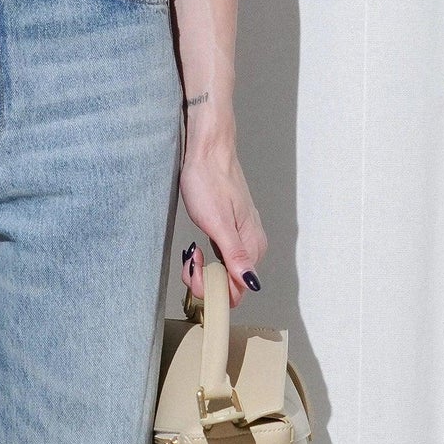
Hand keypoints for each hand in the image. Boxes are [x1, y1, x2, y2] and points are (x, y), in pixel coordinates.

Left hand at [178, 137, 265, 299]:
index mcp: (253, 246)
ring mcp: (241, 240)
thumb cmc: (209, 180)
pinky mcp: (229, 234)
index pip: (238, 291)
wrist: (207, 152)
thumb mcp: (218, 221)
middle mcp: (252, 246)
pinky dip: (203, 262)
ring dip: (201, 272)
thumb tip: (251, 283)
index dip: (213, 290)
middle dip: (204, 281)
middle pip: (230, 286)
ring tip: (192, 253)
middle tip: (190, 260)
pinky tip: (195, 251)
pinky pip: (218, 261)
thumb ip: (235, 255)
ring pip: (222, 275)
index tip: (197, 272)